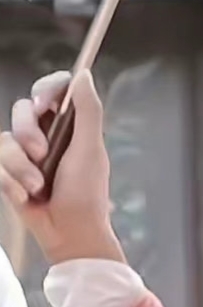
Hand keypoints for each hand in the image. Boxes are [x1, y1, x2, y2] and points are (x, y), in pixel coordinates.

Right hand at [0, 70, 123, 264]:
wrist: (68, 232)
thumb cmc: (86, 192)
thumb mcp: (90, 148)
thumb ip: (88, 110)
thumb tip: (83, 74)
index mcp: (72, 122)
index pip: (55, 89)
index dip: (46, 88)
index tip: (44, 104)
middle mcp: (47, 132)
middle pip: (23, 109)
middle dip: (28, 132)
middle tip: (42, 152)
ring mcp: (26, 152)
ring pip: (6, 139)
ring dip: (21, 166)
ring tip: (39, 185)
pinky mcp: (9, 172)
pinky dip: (10, 181)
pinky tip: (27, 196)